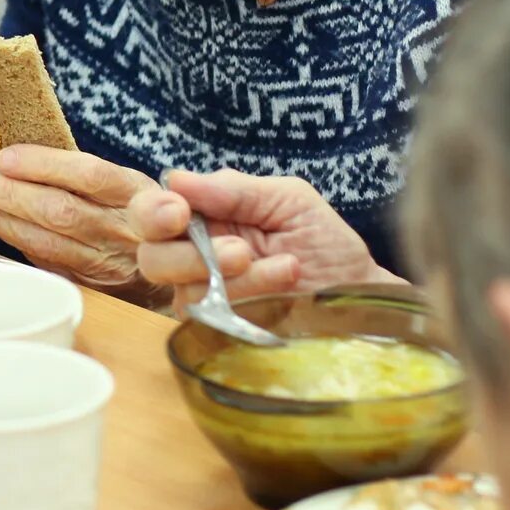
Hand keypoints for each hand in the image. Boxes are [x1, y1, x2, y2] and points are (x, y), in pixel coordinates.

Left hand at [0, 146, 160, 294]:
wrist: (176, 270)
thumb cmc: (139, 216)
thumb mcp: (130, 185)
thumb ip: (87, 174)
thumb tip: (21, 155)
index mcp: (136, 193)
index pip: (89, 175)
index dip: (45, 165)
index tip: (7, 157)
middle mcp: (123, 230)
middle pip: (61, 212)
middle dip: (10, 195)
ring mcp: (106, 263)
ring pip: (47, 242)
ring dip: (2, 221)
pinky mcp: (90, 286)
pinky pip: (46, 264)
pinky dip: (16, 244)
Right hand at [128, 171, 391, 307]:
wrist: (359, 293)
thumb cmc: (326, 243)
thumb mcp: (288, 201)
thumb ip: (234, 190)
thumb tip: (176, 179)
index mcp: (203, 218)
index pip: (150, 213)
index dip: (153, 213)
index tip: (179, 213)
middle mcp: (193, 257)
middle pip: (152, 258)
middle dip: (189, 255)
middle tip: (241, 251)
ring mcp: (205, 297)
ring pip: (184, 292)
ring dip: (235, 280)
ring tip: (286, 268)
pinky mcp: (222, 330)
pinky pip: (213, 320)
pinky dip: (249, 301)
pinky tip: (283, 290)